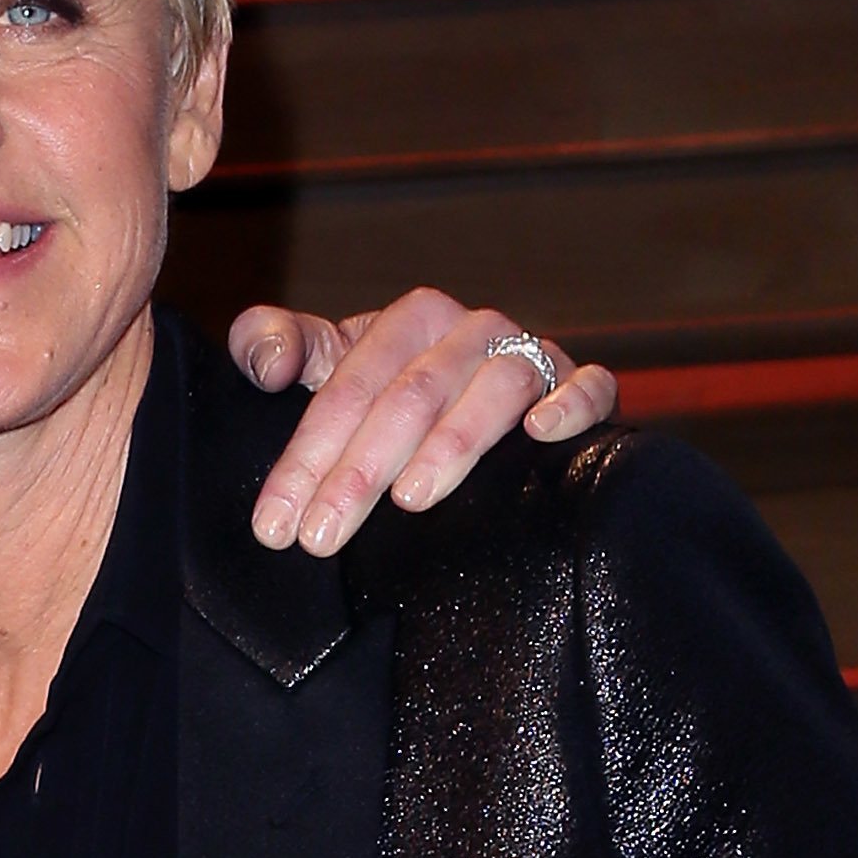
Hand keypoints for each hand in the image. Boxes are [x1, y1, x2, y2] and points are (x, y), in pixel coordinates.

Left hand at [230, 292, 616, 555]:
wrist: (476, 389)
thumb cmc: (387, 384)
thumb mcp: (326, 362)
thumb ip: (272, 343)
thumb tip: (268, 367)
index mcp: (408, 321)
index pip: (347, 390)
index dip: (305, 457)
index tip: (275, 524)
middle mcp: (471, 330)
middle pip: (410, 397)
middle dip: (358, 471)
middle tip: (321, 536)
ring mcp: (530, 355)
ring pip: (492, 391)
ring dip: (452, 443)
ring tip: (409, 499)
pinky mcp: (580, 386)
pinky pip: (588, 386)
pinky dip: (570, 403)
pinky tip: (540, 434)